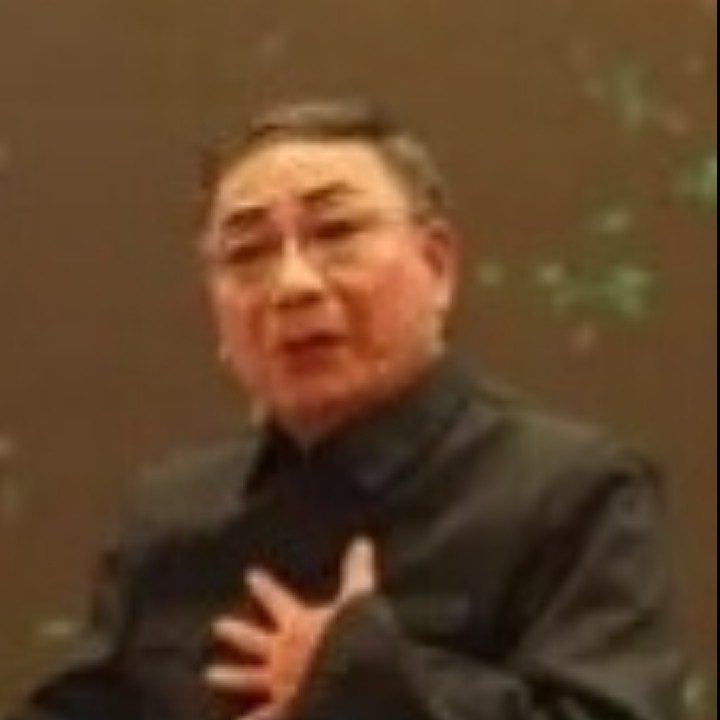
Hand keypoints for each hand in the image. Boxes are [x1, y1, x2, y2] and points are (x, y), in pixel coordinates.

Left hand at [204, 537, 377, 719]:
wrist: (353, 679)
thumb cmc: (353, 638)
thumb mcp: (357, 601)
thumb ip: (356, 571)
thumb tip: (361, 541)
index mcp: (298, 626)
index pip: (277, 600)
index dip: (264, 588)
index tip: (250, 576)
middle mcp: (283, 654)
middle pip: (254, 640)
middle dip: (237, 632)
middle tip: (217, 626)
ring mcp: (281, 683)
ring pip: (249, 678)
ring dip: (230, 676)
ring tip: (209, 675)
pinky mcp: (287, 708)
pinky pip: (265, 717)